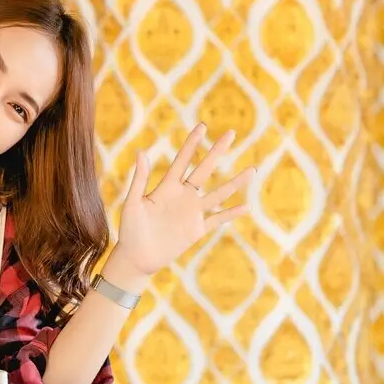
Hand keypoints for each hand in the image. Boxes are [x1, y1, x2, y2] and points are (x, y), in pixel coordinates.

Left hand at [112, 123, 255, 278]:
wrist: (137, 257)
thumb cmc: (130, 229)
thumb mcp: (132, 203)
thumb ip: (139, 179)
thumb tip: (141, 152)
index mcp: (166, 187)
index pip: (183, 160)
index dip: (192, 144)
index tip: (203, 126)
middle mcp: (183, 196)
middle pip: (204, 170)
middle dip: (217, 151)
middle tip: (231, 133)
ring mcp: (192, 212)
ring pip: (218, 194)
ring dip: (235, 183)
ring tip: (253, 169)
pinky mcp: (197, 230)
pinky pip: (218, 220)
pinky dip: (231, 214)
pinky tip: (246, 206)